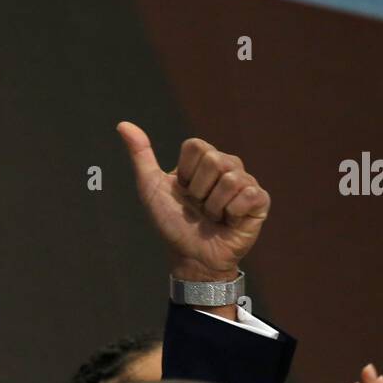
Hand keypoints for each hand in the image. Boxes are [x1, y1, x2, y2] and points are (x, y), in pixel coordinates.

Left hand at [117, 123, 268, 280]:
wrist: (191, 257)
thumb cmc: (172, 224)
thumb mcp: (151, 188)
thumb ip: (140, 155)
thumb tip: (123, 125)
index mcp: (204, 159)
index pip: (196, 146)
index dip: (184, 172)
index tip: (182, 190)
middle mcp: (228, 166)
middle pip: (213, 160)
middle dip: (198, 191)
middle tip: (199, 207)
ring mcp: (246, 182)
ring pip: (229, 179)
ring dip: (213, 206)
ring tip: (213, 216)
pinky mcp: (260, 201)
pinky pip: (247, 195)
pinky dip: (232, 213)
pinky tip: (229, 221)